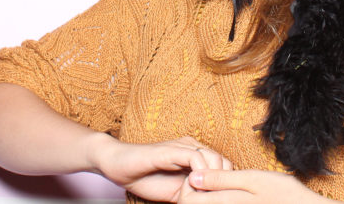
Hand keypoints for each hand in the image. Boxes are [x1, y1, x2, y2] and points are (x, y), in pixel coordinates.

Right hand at [90, 135, 231, 202]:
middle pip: (223, 162)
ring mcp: (182, 147)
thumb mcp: (176, 192)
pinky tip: (194, 187)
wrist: (118, 166)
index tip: (221, 200)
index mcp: (195, 156)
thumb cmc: (145, 178)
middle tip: (213, 199)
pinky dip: (200, 172)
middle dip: (222, 183)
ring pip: (213, 158)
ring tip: (205, 196)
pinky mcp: (171, 150)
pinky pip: (195, 157)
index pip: (224, 167)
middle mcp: (192, 147)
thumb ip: (193, 194)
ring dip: (213, 179)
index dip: (225, 184)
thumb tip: (212, 203)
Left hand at [179, 169, 335, 202]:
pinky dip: (221, 200)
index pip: (189, 200)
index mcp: (226, 203)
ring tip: (219, 185)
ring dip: (208, 196)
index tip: (198, 173)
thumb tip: (193, 176)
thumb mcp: (252, 179)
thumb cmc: (282, 194)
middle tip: (207, 178)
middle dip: (195, 191)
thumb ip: (221, 179)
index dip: (188, 185)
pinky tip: (231, 195)